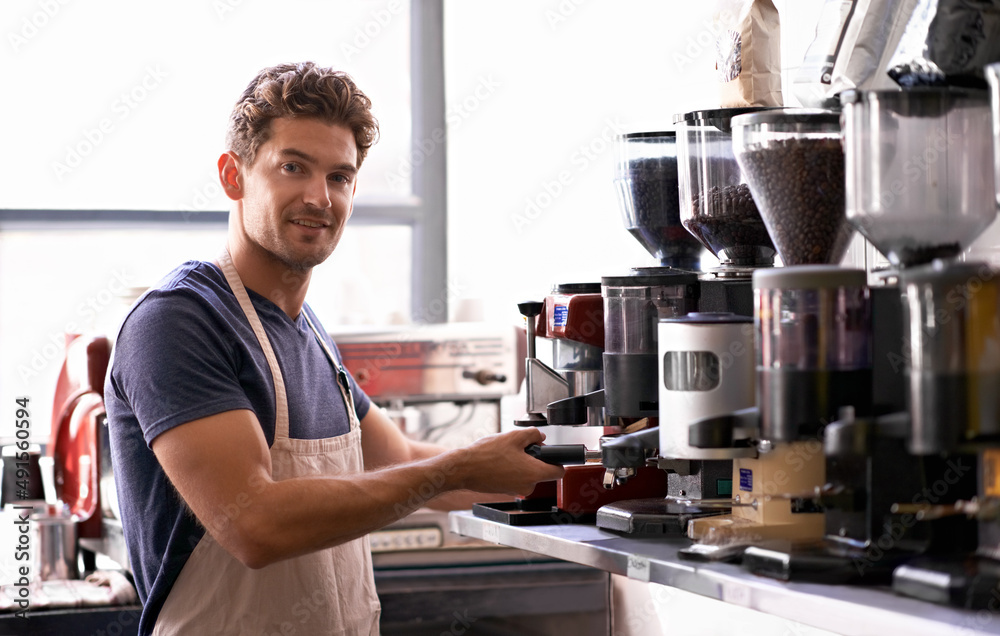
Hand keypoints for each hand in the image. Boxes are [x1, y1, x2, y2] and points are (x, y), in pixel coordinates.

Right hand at [451, 427, 565, 495]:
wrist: (464, 469)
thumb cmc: (486, 455)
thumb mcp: (514, 436)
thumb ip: (533, 434)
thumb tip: (540, 437)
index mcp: (534, 473)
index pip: (559, 471)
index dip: (557, 460)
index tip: (552, 454)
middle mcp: (528, 486)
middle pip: (541, 471)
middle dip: (534, 458)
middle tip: (520, 448)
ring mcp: (516, 490)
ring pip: (527, 473)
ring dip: (521, 463)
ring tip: (505, 454)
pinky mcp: (506, 491)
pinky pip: (515, 478)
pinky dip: (511, 469)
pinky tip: (498, 461)